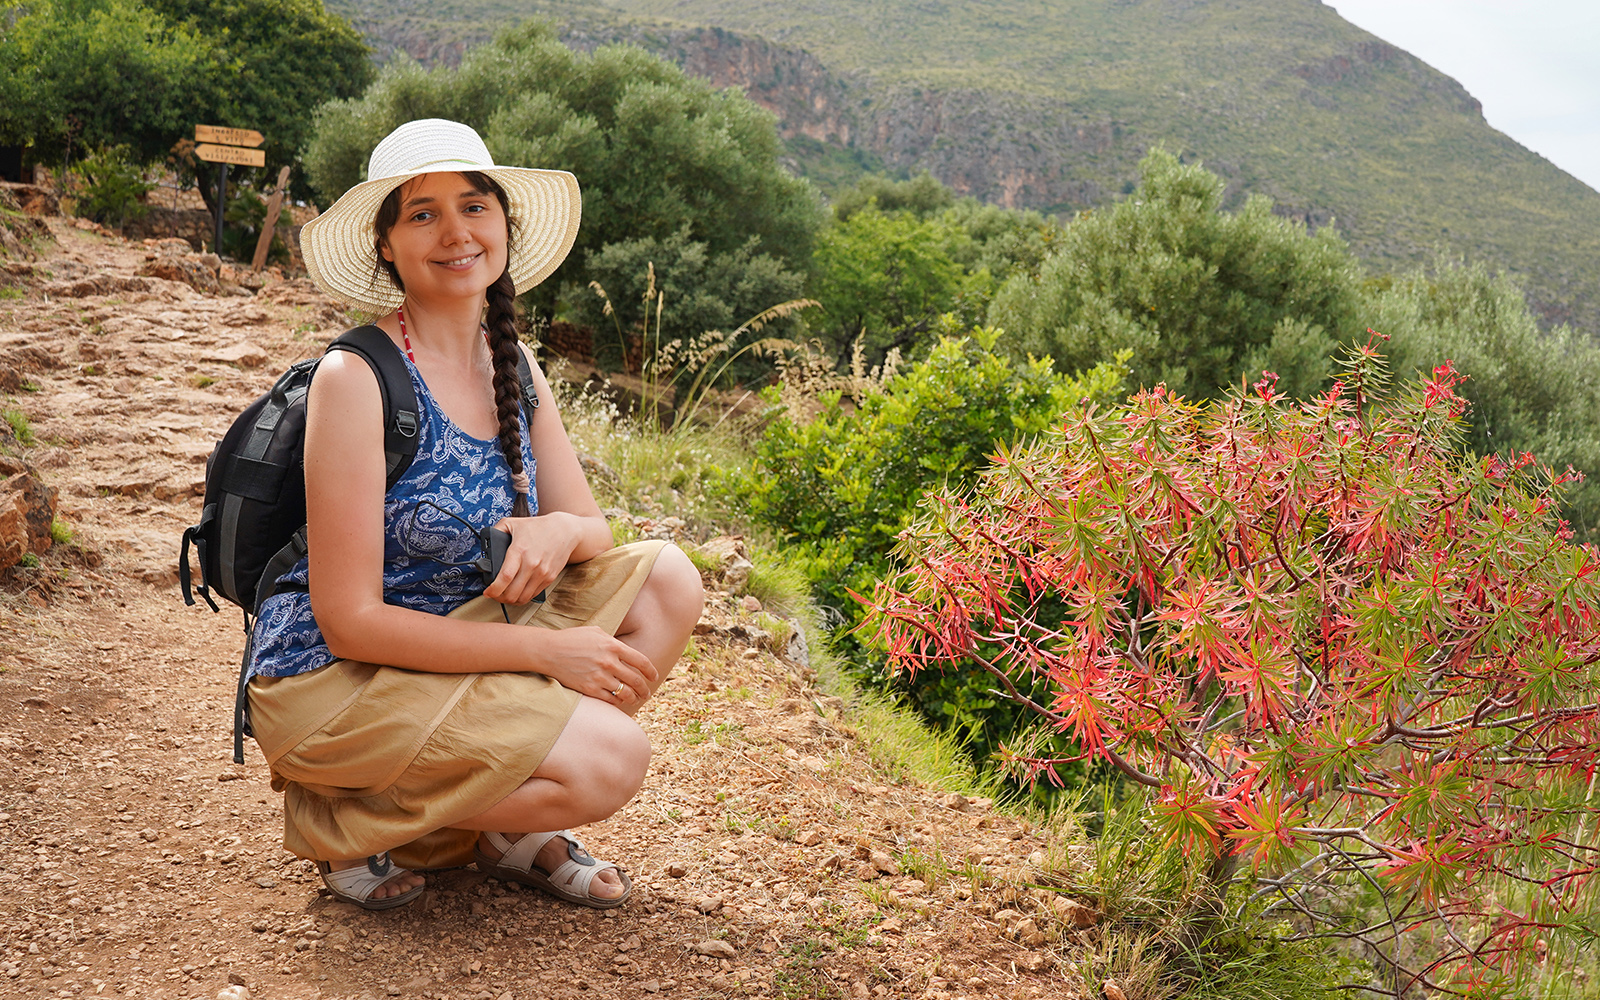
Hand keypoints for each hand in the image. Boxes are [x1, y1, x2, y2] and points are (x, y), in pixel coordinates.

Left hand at [484, 512, 578, 604]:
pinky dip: (523, 597)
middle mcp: (532, 564)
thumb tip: (486, 541)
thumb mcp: (513, 523)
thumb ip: (496, 530)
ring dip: (510, 600)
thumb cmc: (538, 527)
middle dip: (499, 597)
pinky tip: (517, 593)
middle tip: (494, 594)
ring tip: (504, 596)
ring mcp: (542, 573)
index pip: (504, 577)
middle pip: (512, 592)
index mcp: (520, 550)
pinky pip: (533, 595)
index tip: (487, 592)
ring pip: (522, 598)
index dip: (493, 589)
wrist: (565, 530)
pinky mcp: (549, 578)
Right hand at [535, 626, 658, 704]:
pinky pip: (610, 700)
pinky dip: (617, 702)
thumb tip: (625, 651)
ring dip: (633, 698)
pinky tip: (619, 701)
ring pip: (625, 693)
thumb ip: (613, 641)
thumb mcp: (596, 632)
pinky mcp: (589, 688)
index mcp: (613, 646)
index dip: (651, 672)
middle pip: (636, 680)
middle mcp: (609, 662)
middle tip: (647, 693)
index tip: (654, 677)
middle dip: (645, 689)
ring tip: (635, 699)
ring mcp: (599, 676)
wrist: (548, 651)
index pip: (641, 662)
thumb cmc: (572, 639)